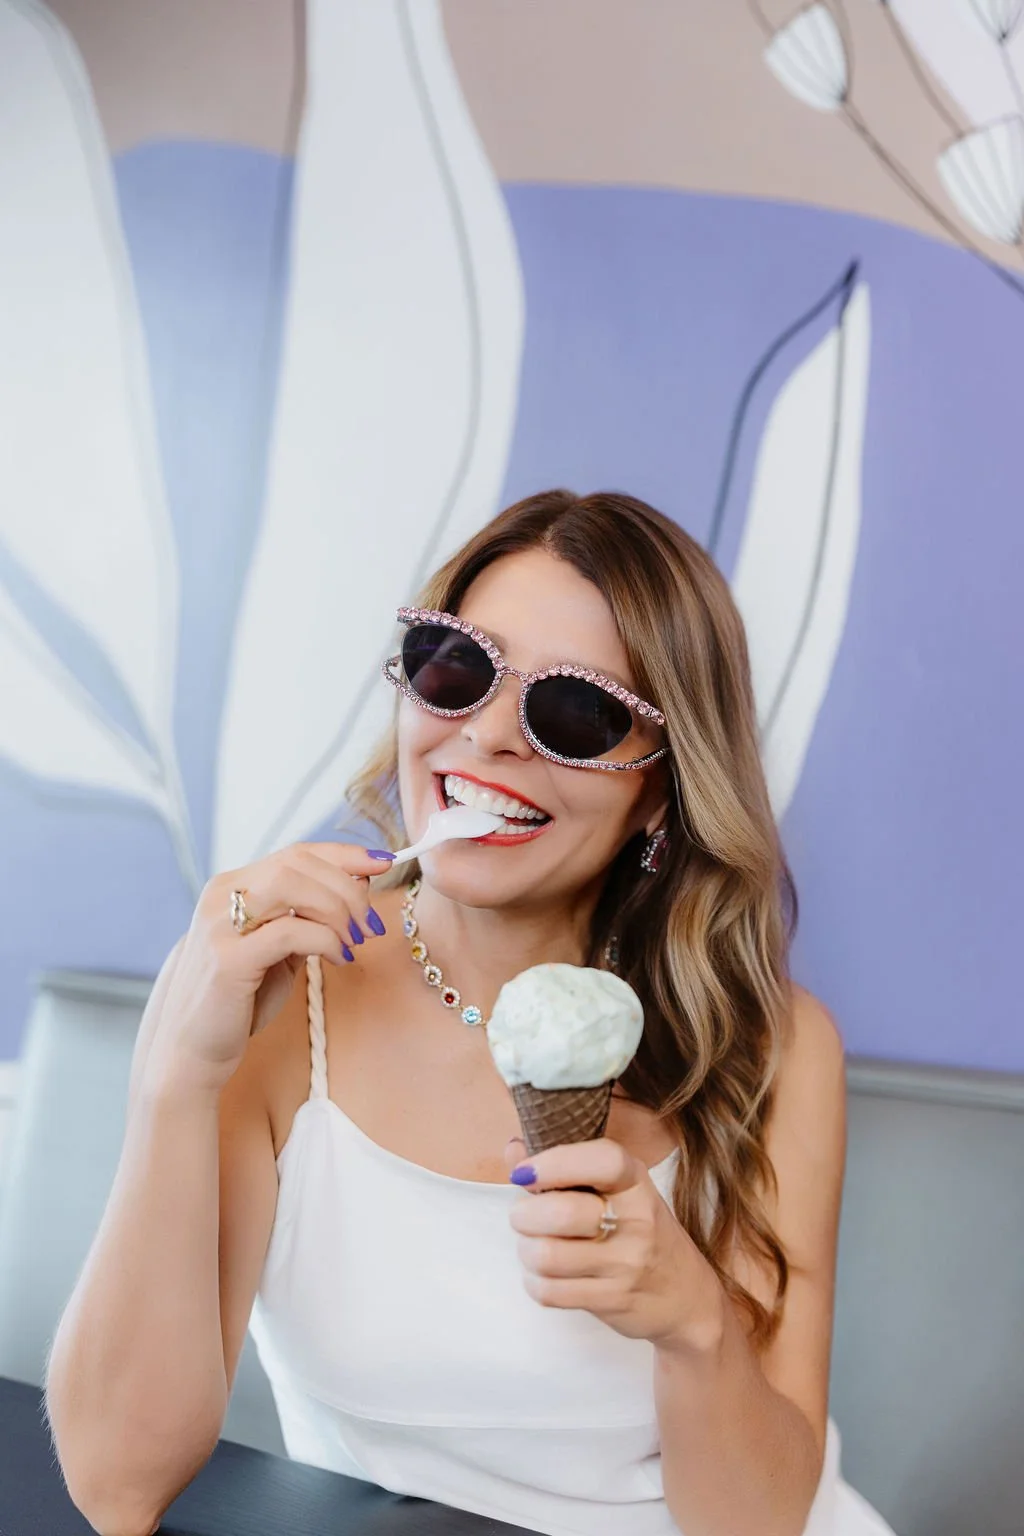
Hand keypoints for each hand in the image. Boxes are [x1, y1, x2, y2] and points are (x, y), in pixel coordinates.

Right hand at [147, 842, 393, 1091]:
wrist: (193, 1047)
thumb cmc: (242, 998)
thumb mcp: (280, 949)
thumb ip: (310, 916)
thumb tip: (358, 882)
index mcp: (233, 886)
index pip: (296, 852)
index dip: (344, 854)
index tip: (384, 862)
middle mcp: (222, 895)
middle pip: (298, 863)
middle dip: (347, 888)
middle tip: (370, 923)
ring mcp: (220, 924)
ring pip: (292, 885)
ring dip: (338, 909)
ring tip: (357, 939)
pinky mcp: (227, 958)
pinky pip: (289, 931)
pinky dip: (325, 939)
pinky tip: (339, 957)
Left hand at [504, 1135, 723, 1353]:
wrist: (688, 1298)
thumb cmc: (641, 1232)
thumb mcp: (617, 1191)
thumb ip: (565, 1167)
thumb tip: (514, 1149)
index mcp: (635, 1182)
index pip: (603, 1160)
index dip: (555, 1162)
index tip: (525, 1172)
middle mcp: (637, 1220)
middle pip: (562, 1213)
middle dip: (524, 1214)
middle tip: (523, 1217)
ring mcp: (627, 1264)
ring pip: (548, 1255)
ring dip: (526, 1250)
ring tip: (534, 1246)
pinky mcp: (614, 1300)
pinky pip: (550, 1292)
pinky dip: (534, 1282)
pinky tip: (543, 1275)